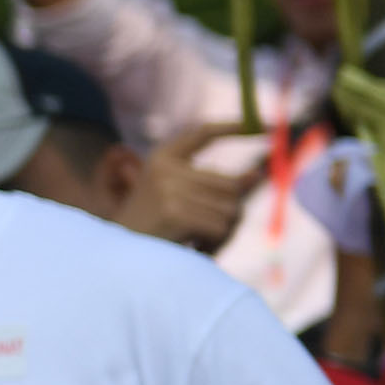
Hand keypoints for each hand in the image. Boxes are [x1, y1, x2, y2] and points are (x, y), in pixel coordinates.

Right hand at [123, 127, 258, 252]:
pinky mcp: (175, 212)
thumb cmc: (155, 231)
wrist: (117, 259)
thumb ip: (215, 187)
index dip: (236, 127)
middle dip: (231, 212)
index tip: (267, 125)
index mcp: (162, 158)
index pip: (203, 133)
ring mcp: (169, 189)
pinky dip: (215, 244)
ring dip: (224, 233)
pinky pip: (221, 228)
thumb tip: (256, 175)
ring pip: (231, 209)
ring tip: (199, 241)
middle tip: (212, 233)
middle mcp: (165, 168)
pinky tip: (194, 248)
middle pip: (232, 185)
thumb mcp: (182, 200)